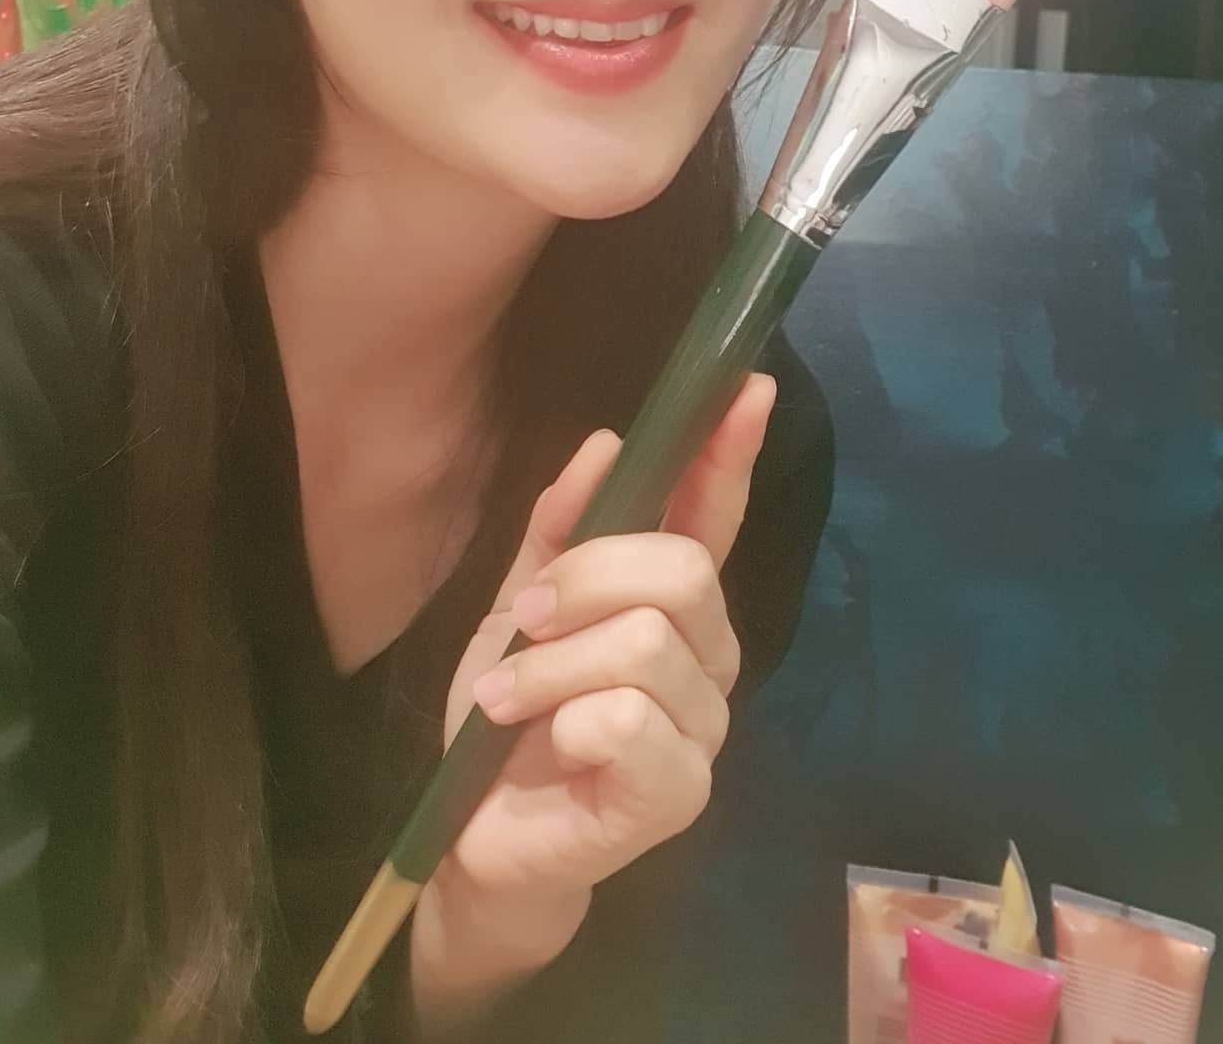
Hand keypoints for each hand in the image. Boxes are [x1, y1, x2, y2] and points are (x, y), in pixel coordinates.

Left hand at [408, 372, 777, 1022]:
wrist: (474, 836)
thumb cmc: (508, 713)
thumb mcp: (517, 605)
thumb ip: (559, 531)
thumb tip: (608, 443)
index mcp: (672, 602)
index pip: (718, 514)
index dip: (731, 451)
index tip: (748, 386)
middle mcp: (706, 655)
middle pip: (682, 570)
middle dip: (586, 579)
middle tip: (525, 619)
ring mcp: (702, 728)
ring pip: (644, 643)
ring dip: (550, 666)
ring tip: (506, 700)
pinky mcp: (679, 794)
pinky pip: (626, 719)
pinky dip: (563, 719)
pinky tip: (547, 746)